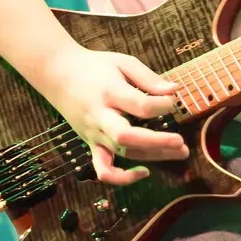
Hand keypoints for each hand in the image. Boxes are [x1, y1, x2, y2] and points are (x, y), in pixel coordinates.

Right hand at [41, 44, 188, 185]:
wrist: (58, 74)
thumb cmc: (95, 66)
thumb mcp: (123, 62)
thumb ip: (148, 77)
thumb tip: (174, 91)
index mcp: (110, 92)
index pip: (140, 105)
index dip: (162, 106)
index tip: (173, 100)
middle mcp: (100, 117)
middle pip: (127, 138)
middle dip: (157, 143)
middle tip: (181, 142)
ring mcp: (94, 134)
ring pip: (122, 154)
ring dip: (152, 157)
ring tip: (179, 153)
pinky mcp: (91, 145)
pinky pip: (103, 169)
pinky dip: (122, 178)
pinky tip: (144, 171)